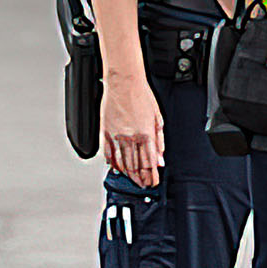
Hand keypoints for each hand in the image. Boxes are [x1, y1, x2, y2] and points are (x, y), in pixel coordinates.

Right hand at [101, 72, 164, 186]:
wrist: (124, 82)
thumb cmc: (141, 96)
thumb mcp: (157, 117)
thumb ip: (159, 140)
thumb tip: (160, 158)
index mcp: (146, 134)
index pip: (150, 162)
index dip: (152, 176)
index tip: (154, 182)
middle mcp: (131, 137)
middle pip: (136, 165)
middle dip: (141, 178)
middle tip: (144, 185)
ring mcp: (117, 136)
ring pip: (122, 162)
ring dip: (129, 174)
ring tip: (133, 180)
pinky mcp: (106, 133)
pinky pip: (108, 154)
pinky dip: (113, 163)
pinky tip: (117, 169)